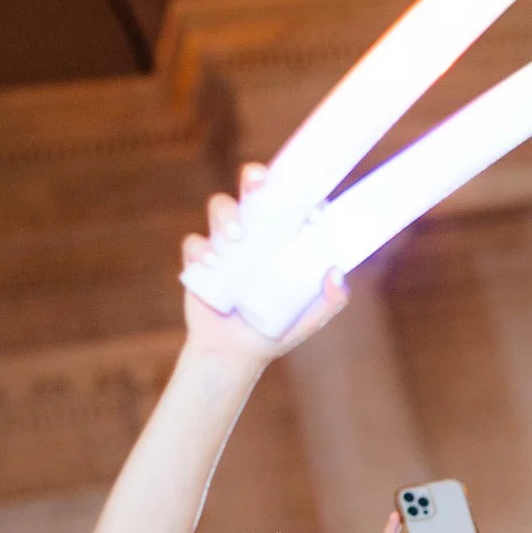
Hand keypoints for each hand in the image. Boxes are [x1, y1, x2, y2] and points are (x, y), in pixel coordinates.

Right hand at [181, 165, 349, 363]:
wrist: (235, 355)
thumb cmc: (276, 330)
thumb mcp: (310, 318)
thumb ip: (331, 299)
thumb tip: (337, 272)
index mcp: (283, 236)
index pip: (292, 202)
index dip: (301, 194)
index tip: (313, 209)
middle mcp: (255, 231)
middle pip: (252, 190)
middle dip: (254, 177)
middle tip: (261, 182)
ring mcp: (225, 242)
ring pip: (220, 207)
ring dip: (227, 215)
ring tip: (237, 238)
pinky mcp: (198, 261)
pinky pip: (194, 243)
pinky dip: (201, 250)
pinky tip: (212, 264)